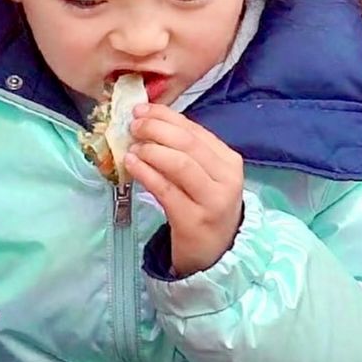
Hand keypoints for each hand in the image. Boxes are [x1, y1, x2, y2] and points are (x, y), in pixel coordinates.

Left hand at [122, 105, 245, 277]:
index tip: (141, 110)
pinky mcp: (193, 220)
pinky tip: (131, 165)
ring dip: (151, 150)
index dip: (166, 116)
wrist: (215, 251)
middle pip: (188, 143)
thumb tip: (148, 121)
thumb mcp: (205, 175)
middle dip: (156, 129)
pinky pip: (166, 190)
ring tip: (131, 146)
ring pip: (180, 164)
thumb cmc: (204, 206)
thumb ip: (185, 151)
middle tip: (133, 126)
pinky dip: (146, 173)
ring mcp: (212, 200)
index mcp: (229, 160)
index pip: (195, 130)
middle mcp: (226, 178)